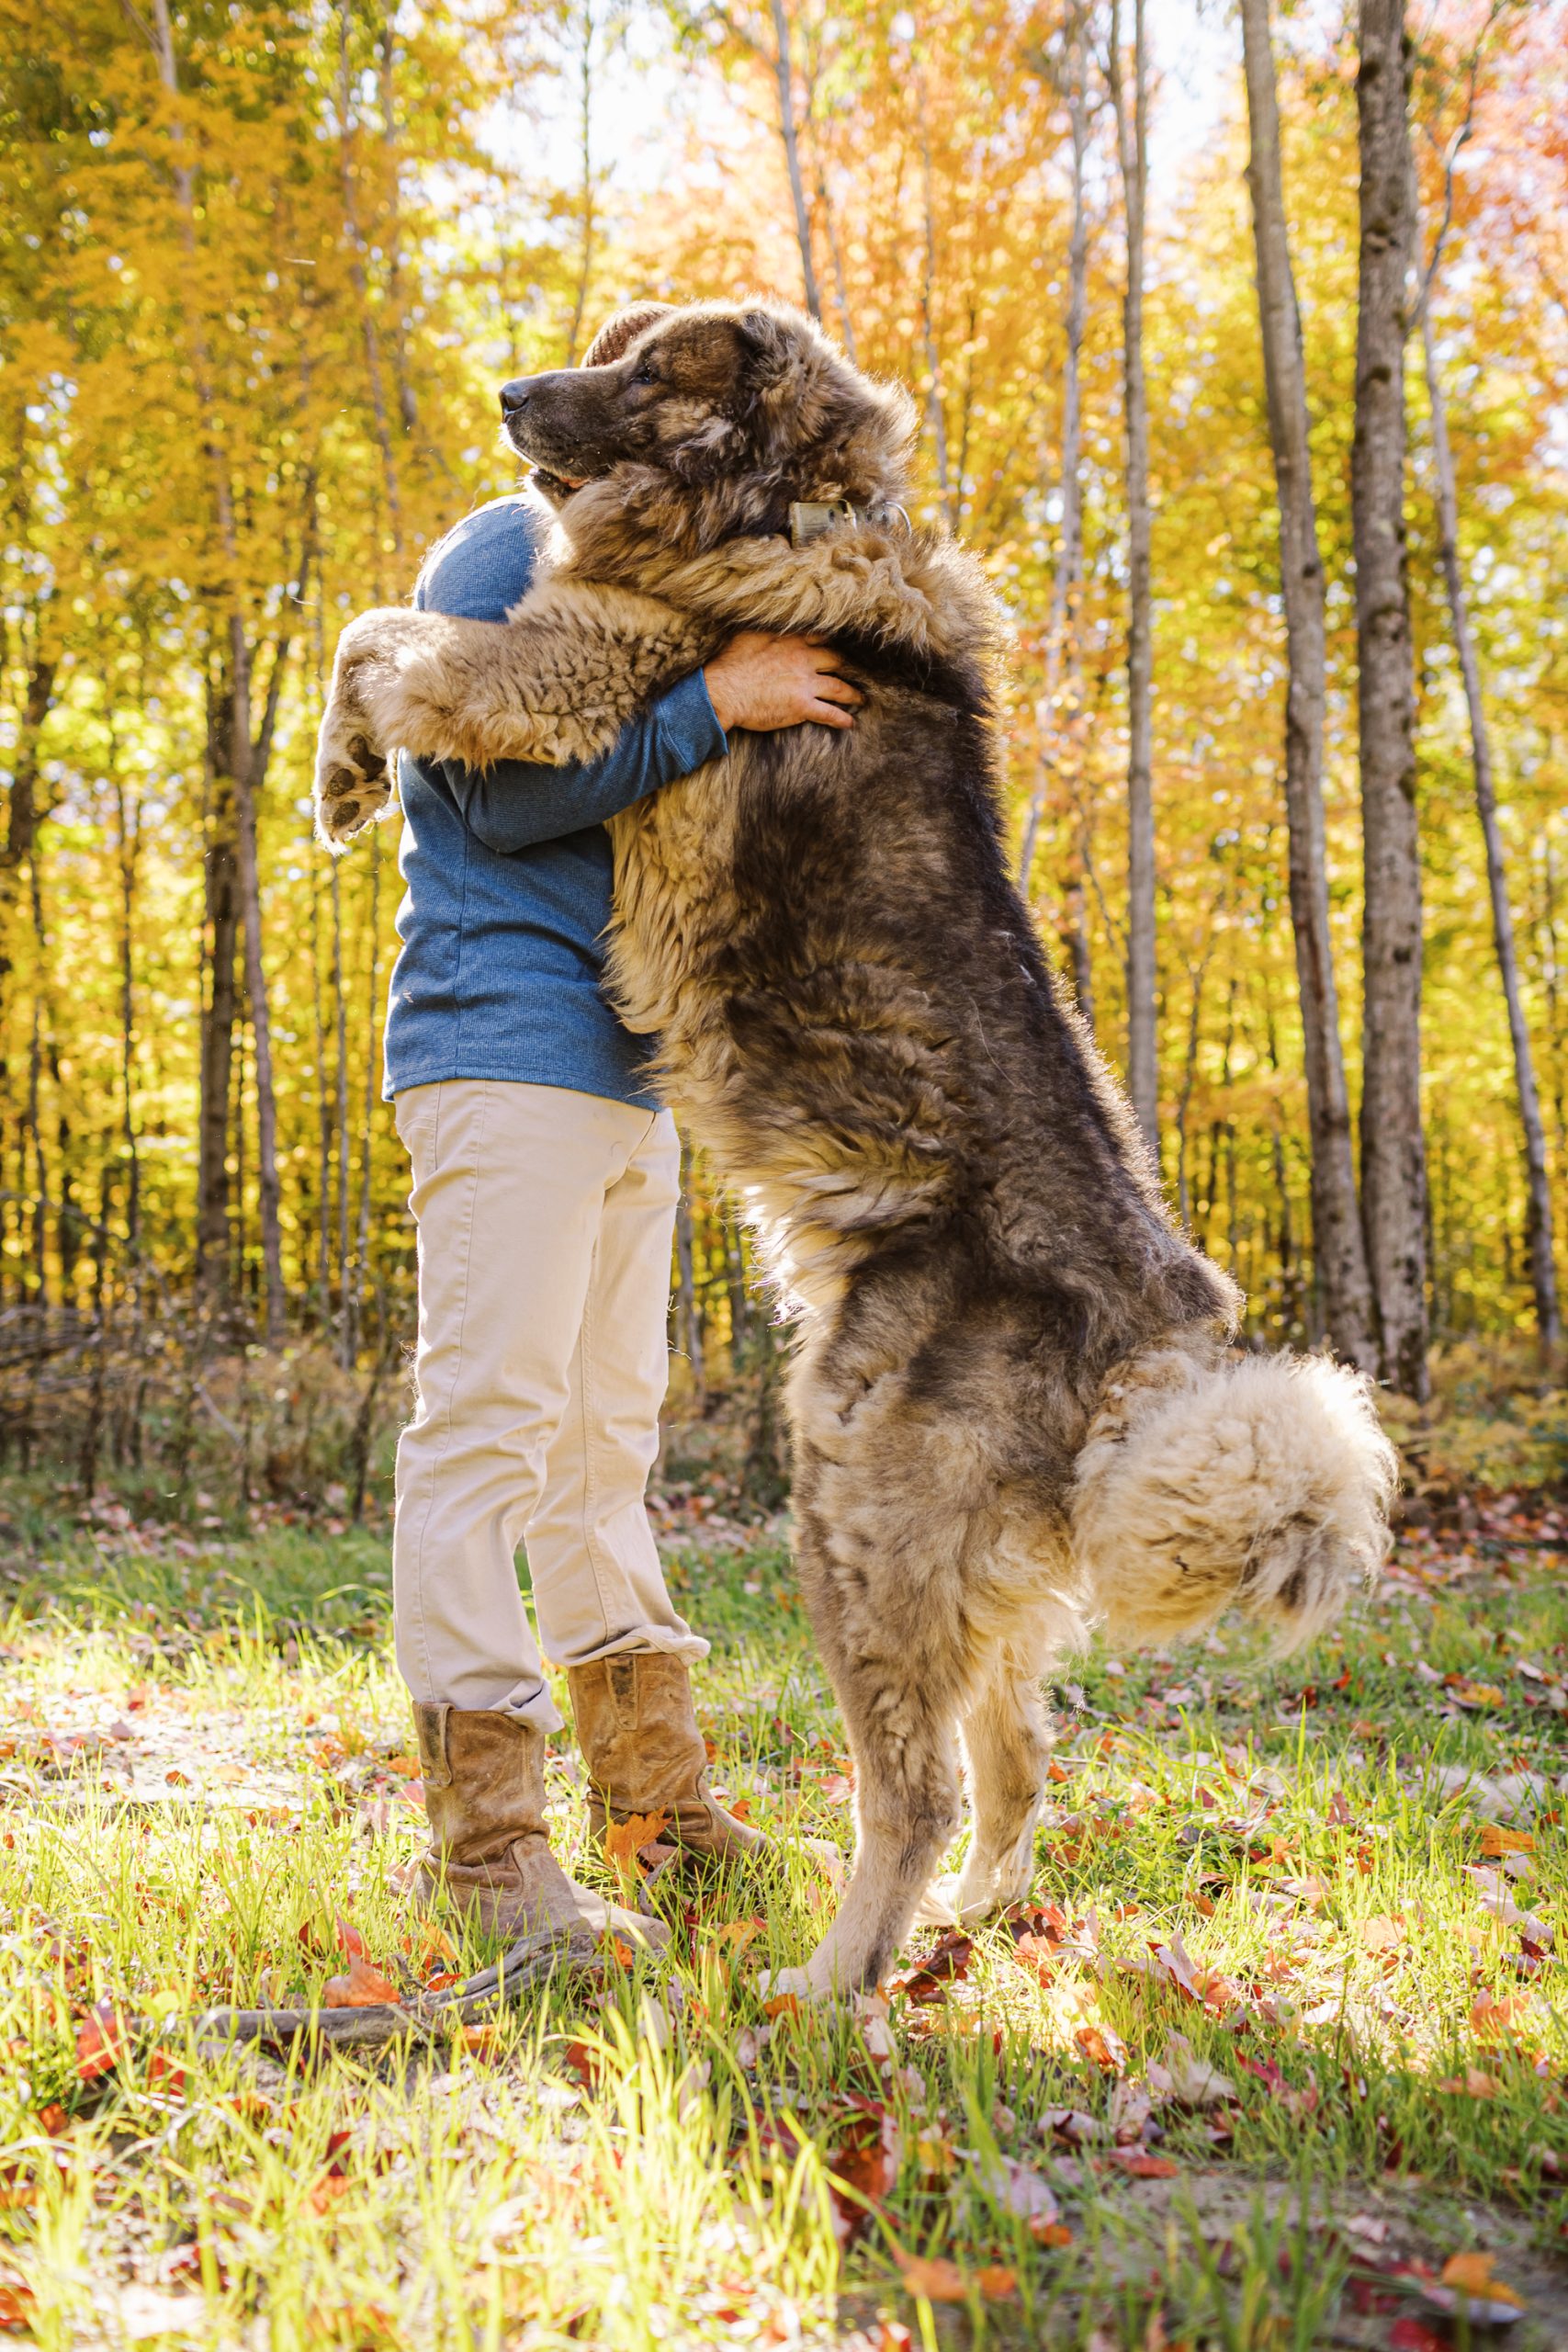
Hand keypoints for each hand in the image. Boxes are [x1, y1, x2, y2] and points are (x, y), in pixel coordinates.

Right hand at [703, 631, 860, 734]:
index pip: (820, 637)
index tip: (835, 647)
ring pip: (839, 687)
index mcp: (791, 641)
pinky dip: (842, 719)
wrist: (724, 690)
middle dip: (846, 666)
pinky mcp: (802, 706)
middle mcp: (803, 659)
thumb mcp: (748, 635)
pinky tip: (850, 723)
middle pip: (835, 660)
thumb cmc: (730, 663)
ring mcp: (805, 683)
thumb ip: (765, 629)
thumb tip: (767, 622)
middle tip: (855, 672)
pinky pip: (829, 713)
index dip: (829, 643)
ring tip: (861, 698)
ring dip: (852, 694)